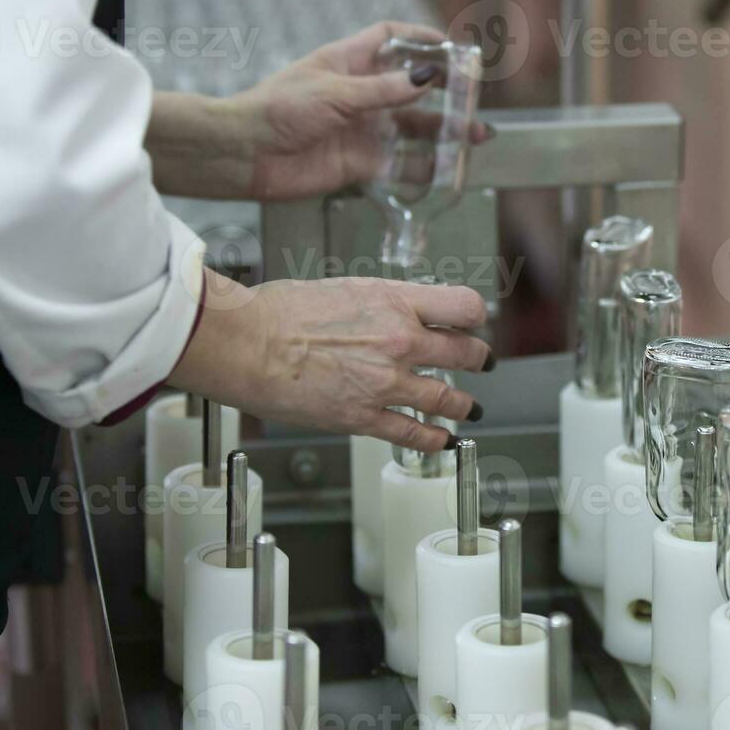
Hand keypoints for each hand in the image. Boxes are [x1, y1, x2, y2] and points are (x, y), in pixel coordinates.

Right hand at [169, 270, 494, 453]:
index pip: (464, 306)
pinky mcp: (364, 417)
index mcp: (394, 302)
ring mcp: (385, 382)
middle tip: (481, 362)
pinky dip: (434, 439)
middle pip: (465, 352)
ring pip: (446, 398)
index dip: (474, 316)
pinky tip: (441, 440)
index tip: (474, 322)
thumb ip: (382, 303)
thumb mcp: (345, 289)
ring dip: (464, 404)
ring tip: (469, 407)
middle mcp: (399, 341)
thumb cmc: (280, 313)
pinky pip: (413, 433)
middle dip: (478, 359)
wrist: (248, 344)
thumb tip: (399, 311)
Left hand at [230, 21, 487, 200]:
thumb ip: (384, 90)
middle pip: (411, 86)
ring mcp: (361, 129)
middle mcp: (359, 94)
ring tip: (474, 136)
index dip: (420, 38)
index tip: (452, 46)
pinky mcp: (359, 163)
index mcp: (348, 62)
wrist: (245, 155)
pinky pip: (399, 165)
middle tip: (474, 97)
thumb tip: (427, 76)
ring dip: (442, 132)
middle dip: (444, 91)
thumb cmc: (278, 110)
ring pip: (412, 128)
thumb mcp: (336, 93)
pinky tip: (446, 169)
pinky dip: (423, 168)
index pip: (390, 39)